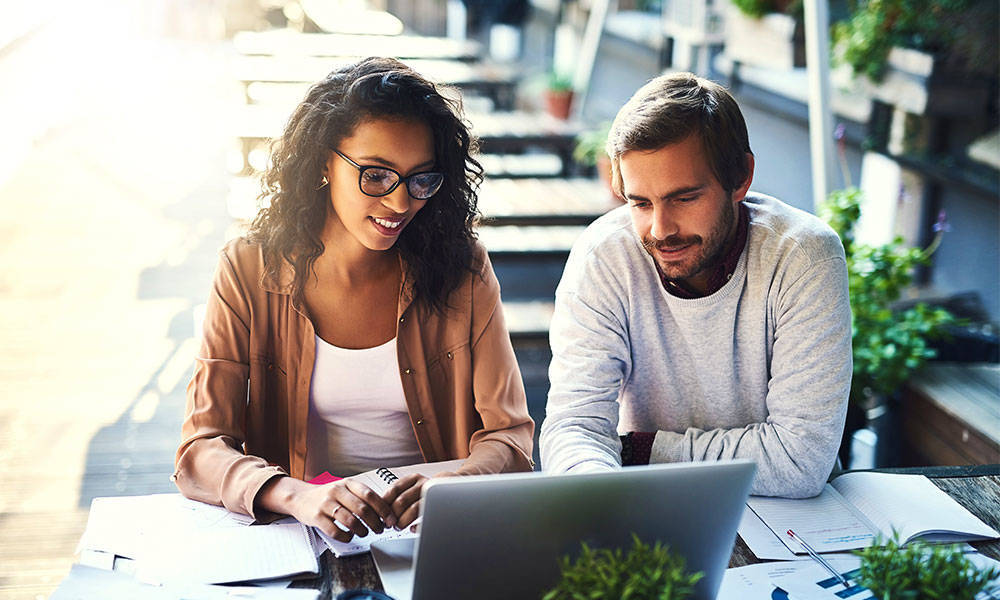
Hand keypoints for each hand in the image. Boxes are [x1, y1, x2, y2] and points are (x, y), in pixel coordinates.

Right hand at [280, 478, 396, 542]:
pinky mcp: (316, 517)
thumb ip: (361, 497)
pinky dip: (346, 536)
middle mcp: (336, 491)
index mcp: (347, 483)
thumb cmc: (327, 495)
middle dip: (375, 522)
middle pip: (362, 509)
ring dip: (362, 530)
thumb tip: (384, 511)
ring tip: (365, 533)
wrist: (300, 497)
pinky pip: (335, 531)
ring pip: (350, 521)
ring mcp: (326, 504)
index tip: (391, 519)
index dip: (383, 509)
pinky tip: (349, 536)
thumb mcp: (344, 489)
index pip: (370, 495)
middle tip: (380, 529)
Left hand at [381, 471, 455, 530]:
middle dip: (393, 515)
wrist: (453, 485)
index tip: (381, 514)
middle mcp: (423, 484)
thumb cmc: (427, 490)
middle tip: (389, 524)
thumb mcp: (413, 486)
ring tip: (399, 526)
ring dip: (402, 521)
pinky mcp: (441, 506)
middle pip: (402, 500)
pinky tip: (412, 528)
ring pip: (414, 509)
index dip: (385, 503)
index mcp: (414, 478)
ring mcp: (434, 496)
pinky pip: (427, 518)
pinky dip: (417, 526)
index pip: (394, 489)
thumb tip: (381, 510)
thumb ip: (399, 494)